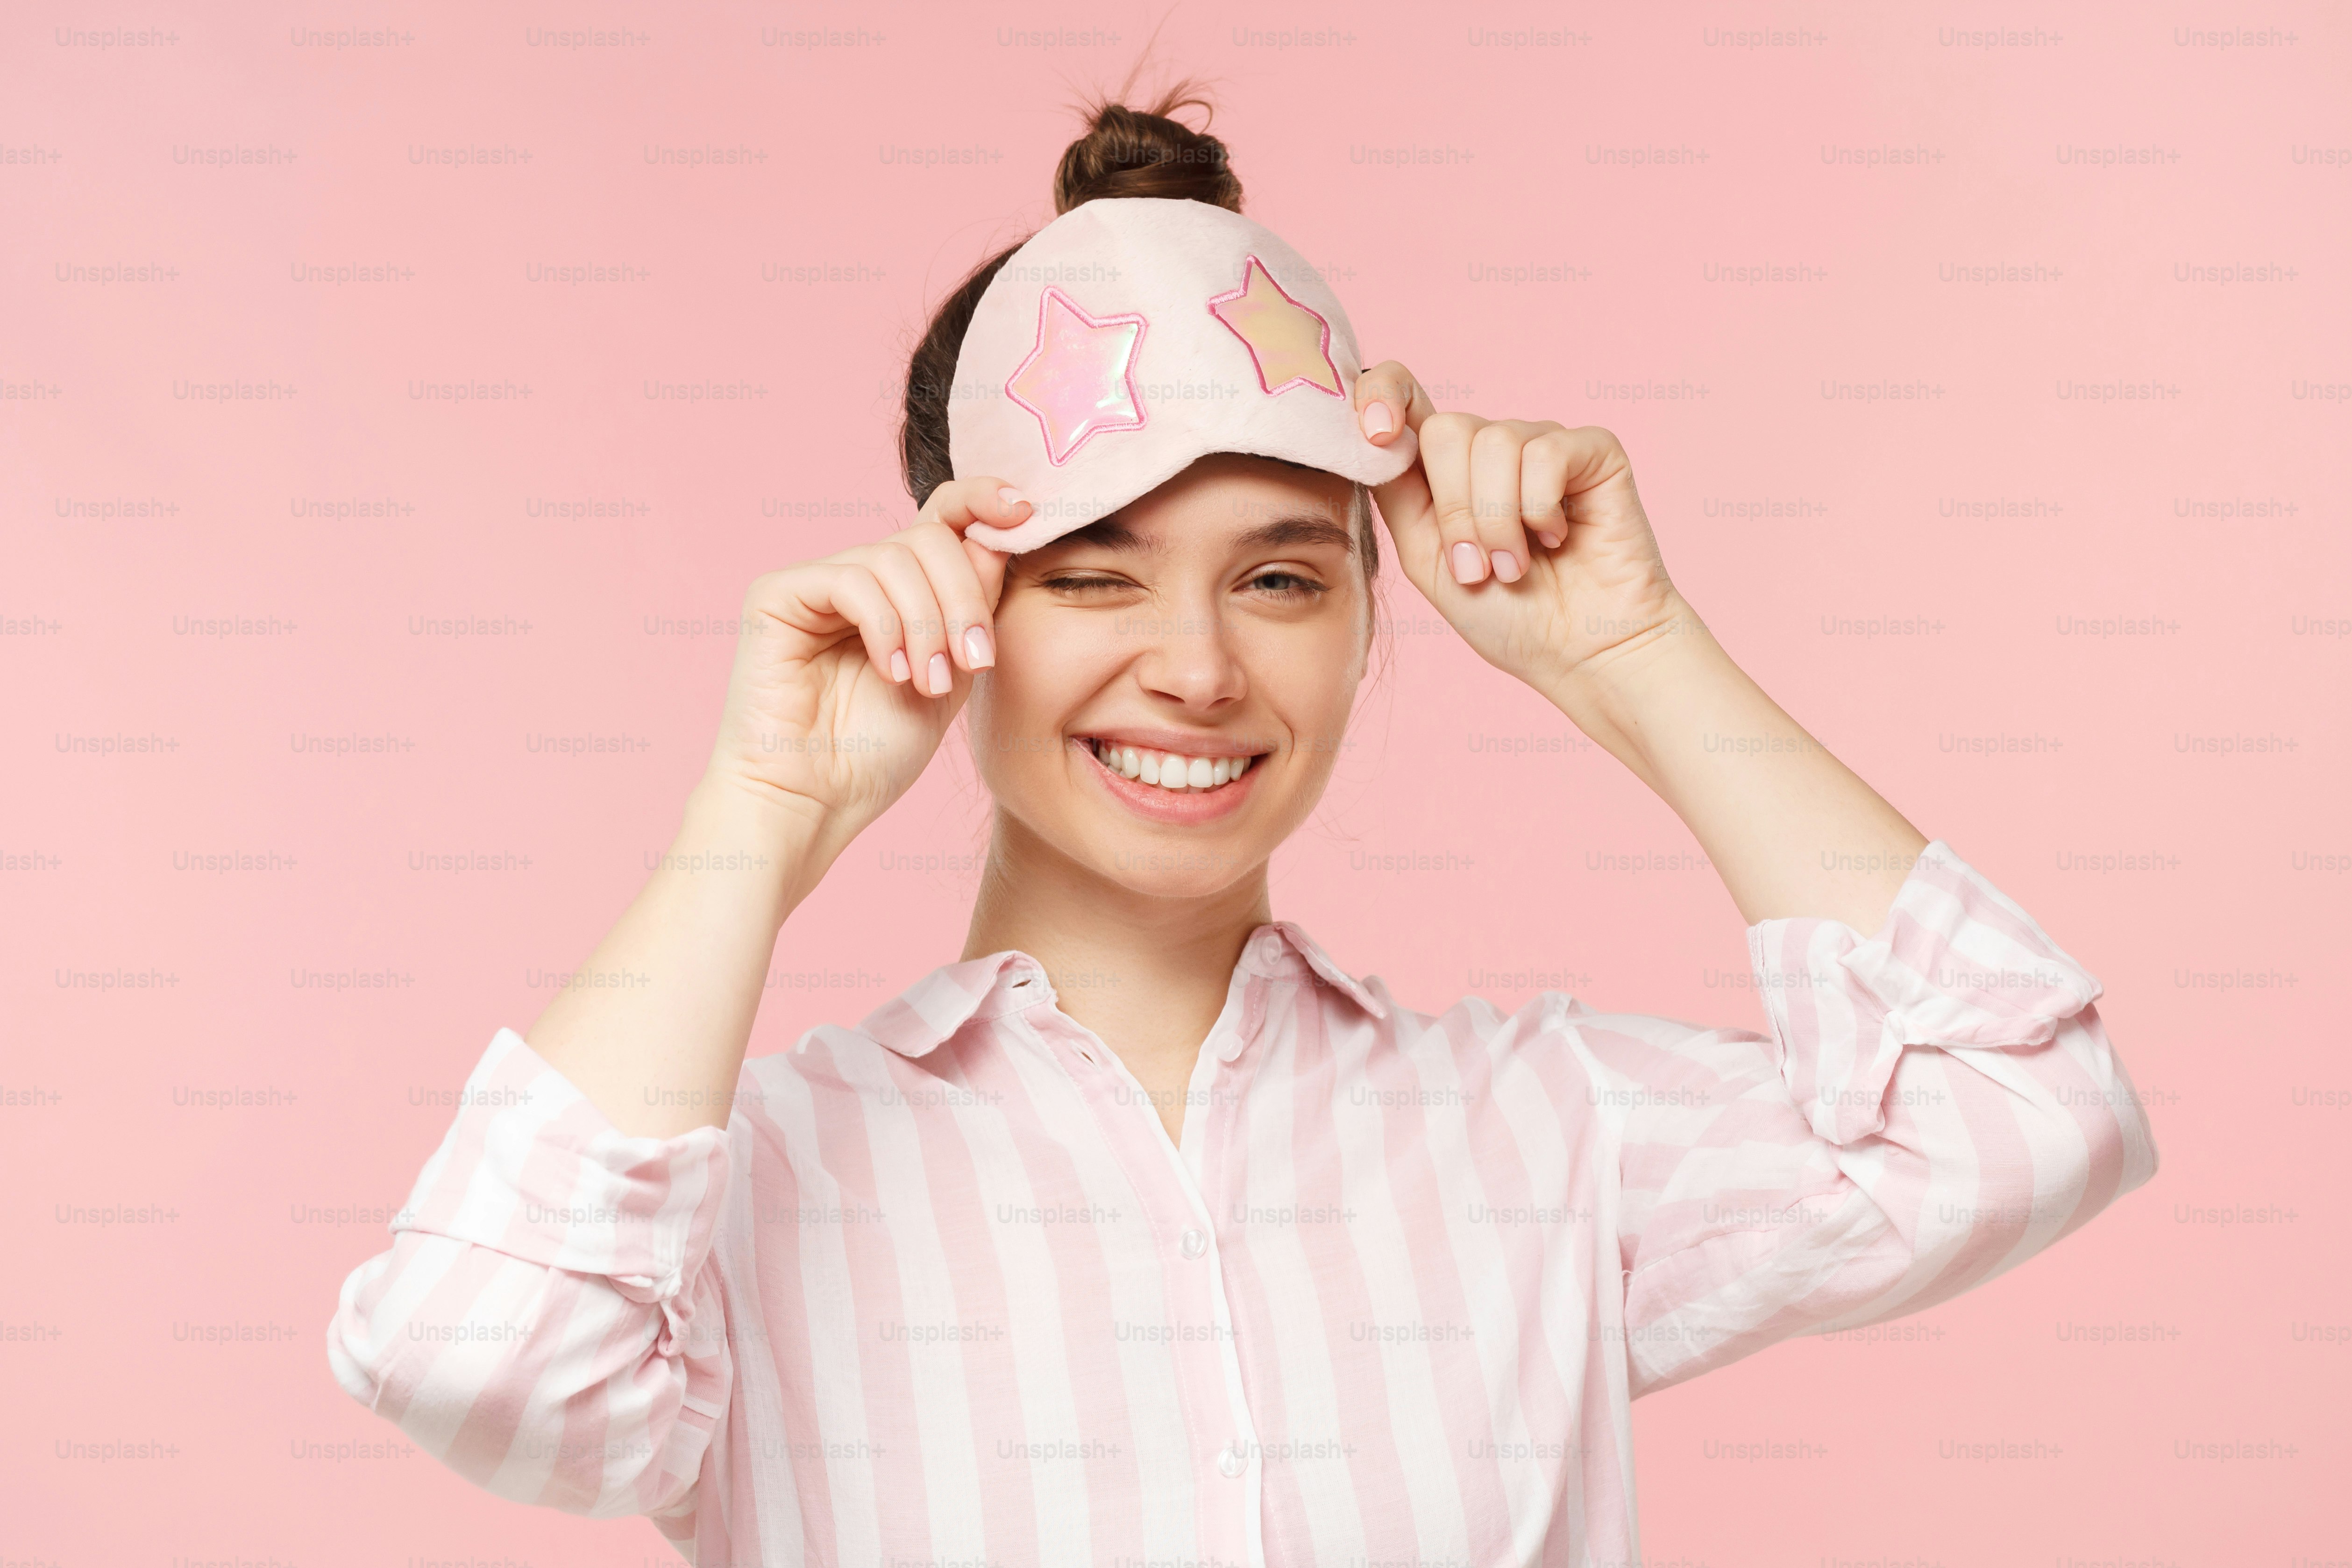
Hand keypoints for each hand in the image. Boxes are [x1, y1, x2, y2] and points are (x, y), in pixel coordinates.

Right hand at [702, 477, 1029, 839]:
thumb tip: (1000, 537)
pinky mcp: (777, 594)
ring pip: (895, 556)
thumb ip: (975, 607)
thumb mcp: (953, 673)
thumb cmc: (876, 752)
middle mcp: (858, 576)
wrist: (815, 802)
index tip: (1025, 511)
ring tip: (930, 683)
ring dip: (927, 622)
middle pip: (929, 536)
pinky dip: (886, 626)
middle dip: (965, 596)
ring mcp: (816, 582)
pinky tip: (893, 672)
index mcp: (901, 591)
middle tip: (974, 659)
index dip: (983, 503)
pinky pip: (852, 579)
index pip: (943, 520)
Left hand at [1353, 361, 1688, 693]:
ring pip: (1494, 442)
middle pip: (1446, 429)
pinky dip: (1541, 509)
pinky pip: (1546, 454)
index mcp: (1445, 469)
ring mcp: (1543, 443)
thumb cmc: (1505, 615)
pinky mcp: (1593, 450)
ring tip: (1516, 565)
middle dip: (1455, 510)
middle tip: (1479, 565)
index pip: (1403, 395)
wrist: (1578, 653)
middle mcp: (1493, 447)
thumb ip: (1394, 492)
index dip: (1381, 395)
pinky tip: (1558, 537)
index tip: (1376, 435)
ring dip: (1498, 522)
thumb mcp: (1425, 556)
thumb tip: (1371, 435)